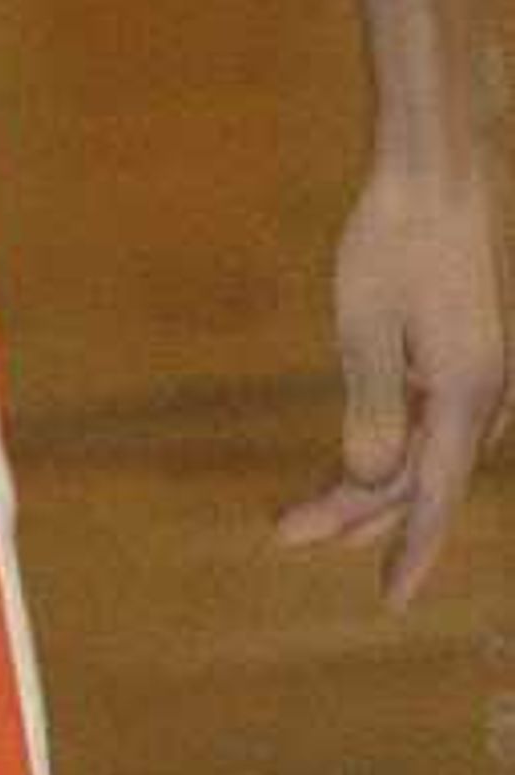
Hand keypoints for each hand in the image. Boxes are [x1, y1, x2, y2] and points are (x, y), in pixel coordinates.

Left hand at [273, 153, 505, 603]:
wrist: (434, 174)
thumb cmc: (394, 242)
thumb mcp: (365, 328)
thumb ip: (371, 410)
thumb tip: (370, 482)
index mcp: (467, 394)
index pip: (434, 496)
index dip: (410, 550)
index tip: (388, 601)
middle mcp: (487, 393)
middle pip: (423, 479)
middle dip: (360, 515)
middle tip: (287, 532)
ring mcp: (482, 372)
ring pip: (428, 453)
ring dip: (374, 486)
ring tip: (313, 513)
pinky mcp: (467, 352)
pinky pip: (434, 423)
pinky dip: (396, 449)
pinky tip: (367, 462)